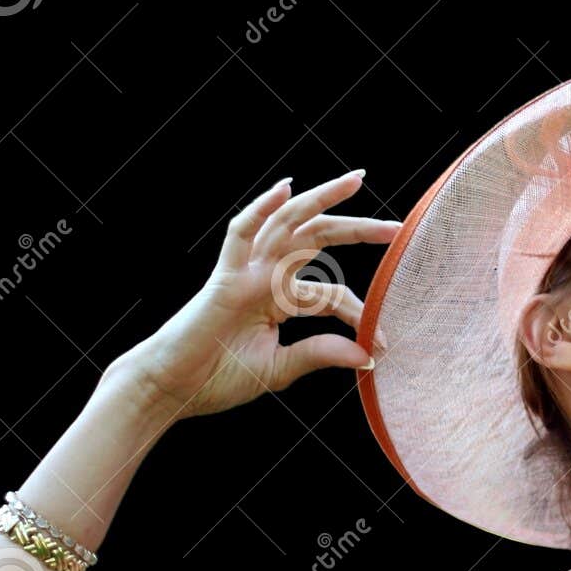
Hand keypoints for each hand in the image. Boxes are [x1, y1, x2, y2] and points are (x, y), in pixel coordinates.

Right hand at [114, 170, 399, 420]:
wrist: (172, 388)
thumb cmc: (218, 378)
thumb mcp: (282, 368)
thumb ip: (321, 354)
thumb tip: (368, 355)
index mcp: (279, 298)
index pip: (331, 292)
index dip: (361, 313)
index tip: (384, 340)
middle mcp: (265, 276)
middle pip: (317, 239)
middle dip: (357, 228)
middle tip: (398, 228)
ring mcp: (245, 272)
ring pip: (288, 224)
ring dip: (322, 200)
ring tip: (356, 182)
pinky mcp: (224, 278)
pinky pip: (241, 234)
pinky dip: (261, 209)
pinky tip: (286, 189)